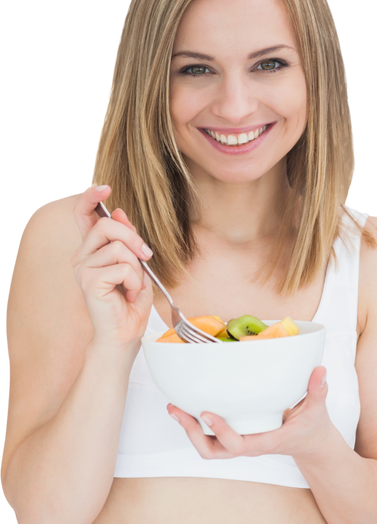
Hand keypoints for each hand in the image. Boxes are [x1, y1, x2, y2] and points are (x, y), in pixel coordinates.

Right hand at [71, 185, 154, 351]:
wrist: (124, 334)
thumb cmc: (129, 302)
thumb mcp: (135, 264)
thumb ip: (127, 238)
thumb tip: (119, 211)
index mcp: (91, 249)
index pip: (83, 214)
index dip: (91, 197)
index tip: (104, 188)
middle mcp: (82, 256)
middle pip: (108, 224)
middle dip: (134, 238)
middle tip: (145, 257)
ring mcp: (83, 268)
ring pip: (119, 247)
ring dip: (136, 268)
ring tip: (133, 286)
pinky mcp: (89, 281)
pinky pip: (123, 267)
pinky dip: (135, 281)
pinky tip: (129, 294)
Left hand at [167, 366, 331, 459]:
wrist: (311, 445)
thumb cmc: (312, 429)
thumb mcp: (317, 410)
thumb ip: (318, 391)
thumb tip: (320, 371)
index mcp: (267, 441)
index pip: (240, 445)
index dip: (221, 431)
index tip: (207, 412)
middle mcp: (249, 445)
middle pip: (213, 451)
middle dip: (192, 433)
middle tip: (178, 409)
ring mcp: (241, 442)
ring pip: (208, 447)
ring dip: (189, 430)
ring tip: (175, 408)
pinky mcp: (236, 436)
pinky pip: (211, 438)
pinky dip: (196, 425)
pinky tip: (188, 405)